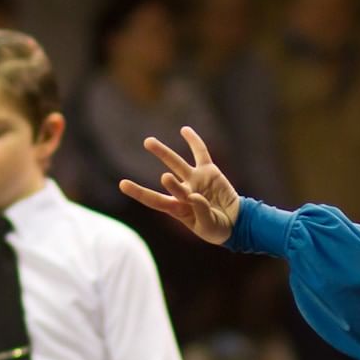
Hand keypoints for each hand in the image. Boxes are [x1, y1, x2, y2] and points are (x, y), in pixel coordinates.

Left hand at [117, 127, 240, 244]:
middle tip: (144, 150)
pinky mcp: (209, 172)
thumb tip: (192, 195)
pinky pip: (200, 154)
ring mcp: (195, 180)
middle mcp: (183, 192)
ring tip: (147, 142)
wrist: (236, 222)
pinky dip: (194, 142)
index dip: (139, 192)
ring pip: (176, 163)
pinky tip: (184, 130)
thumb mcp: (208, 227)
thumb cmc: (217, 229)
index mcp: (178, 209)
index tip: (123, 184)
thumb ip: (200, 212)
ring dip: (163, 152)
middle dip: (153, 170)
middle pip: (166, 178)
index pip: (155, 200)